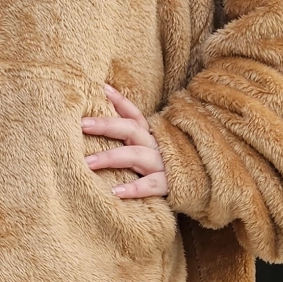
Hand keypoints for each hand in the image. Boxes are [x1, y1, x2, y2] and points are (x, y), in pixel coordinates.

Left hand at [81, 84, 169, 198]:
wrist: (200, 185)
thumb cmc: (166, 167)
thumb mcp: (150, 148)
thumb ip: (131, 138)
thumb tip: (104, 121)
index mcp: (151, 135)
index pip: (134, 115)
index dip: (119, 101)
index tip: (101, 89)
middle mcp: (156, 145)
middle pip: (131, 130)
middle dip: (106, 125)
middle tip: (82, 124)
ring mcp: (164, 164)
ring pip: (137, 156)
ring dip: (111, 157)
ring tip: (88, 162)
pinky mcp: (170, 185)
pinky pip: (151, 185)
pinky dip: (135, 188)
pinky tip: (116, 191)